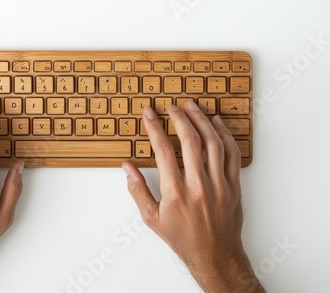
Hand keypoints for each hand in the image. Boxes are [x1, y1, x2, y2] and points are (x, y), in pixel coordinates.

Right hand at [123, 102, 263, 291]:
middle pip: (190, 140)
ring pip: (213, 143)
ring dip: (201, 120)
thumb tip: (127, 167)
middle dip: (178, 118)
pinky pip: (232, 154)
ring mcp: (219, 184)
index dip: (154, 127)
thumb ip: (137, 190)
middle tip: (170, 106)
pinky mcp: (234, 185)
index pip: (163, 150)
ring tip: (192, 107)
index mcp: (176, 192)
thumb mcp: (151, 218)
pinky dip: (225, 135)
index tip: (149, 114)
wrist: (215, 255)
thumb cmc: (182, 238)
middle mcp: (199, 185)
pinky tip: (217, 123)